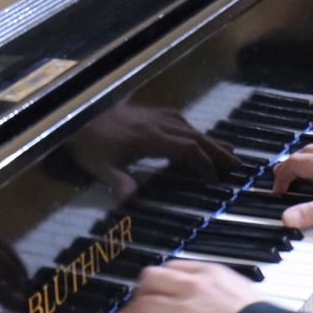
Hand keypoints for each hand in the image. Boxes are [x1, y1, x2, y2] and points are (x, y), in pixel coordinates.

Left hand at [68, 102, 242, 199]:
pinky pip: (177, 119)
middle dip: (218, 150)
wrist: (74, 115)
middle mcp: (155, 123)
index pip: (186, 148)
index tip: (214, 178)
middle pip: (194, 135)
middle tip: (238, 164)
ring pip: (188, 126)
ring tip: (228, 150)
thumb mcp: (98, 165)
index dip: (203, 162)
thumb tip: (132, 199)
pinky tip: (195, 135)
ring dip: (208, 139)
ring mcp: (152, 116)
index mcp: (148, 137)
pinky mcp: (147, 113)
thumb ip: (117, 180)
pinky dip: (191, 129)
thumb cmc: (86, 143)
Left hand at [103, 261, 267, 312]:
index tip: (154, 286)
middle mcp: (192, 286)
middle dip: (138, 291)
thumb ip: (224, 290)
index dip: (160, 279)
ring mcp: (183, 311)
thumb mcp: (244, 293)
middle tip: (133, 301)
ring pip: (143, 305)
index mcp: (210, 273)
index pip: (173, 267)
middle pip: (151, 280)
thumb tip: (215, 297)